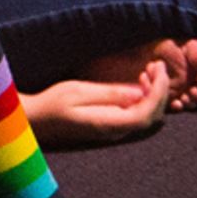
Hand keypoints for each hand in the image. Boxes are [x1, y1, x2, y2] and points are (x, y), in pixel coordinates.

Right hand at [20, 64, 168, 144]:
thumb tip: (138, 93)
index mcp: (109, 124)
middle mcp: (115, 132)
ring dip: (153, 94)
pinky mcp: (111, 126)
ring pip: (146, 116)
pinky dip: (143, 98)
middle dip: (160, 90)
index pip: (146, 112)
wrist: (36, 120)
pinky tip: (137, 83)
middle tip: (156, 65)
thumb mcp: (78, 91)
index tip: (159, 68)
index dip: (159, 91)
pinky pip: (136, 115)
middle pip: (151, 116)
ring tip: (148, 71)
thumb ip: (109, 94)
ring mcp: (114, 131)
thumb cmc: (52, 104)